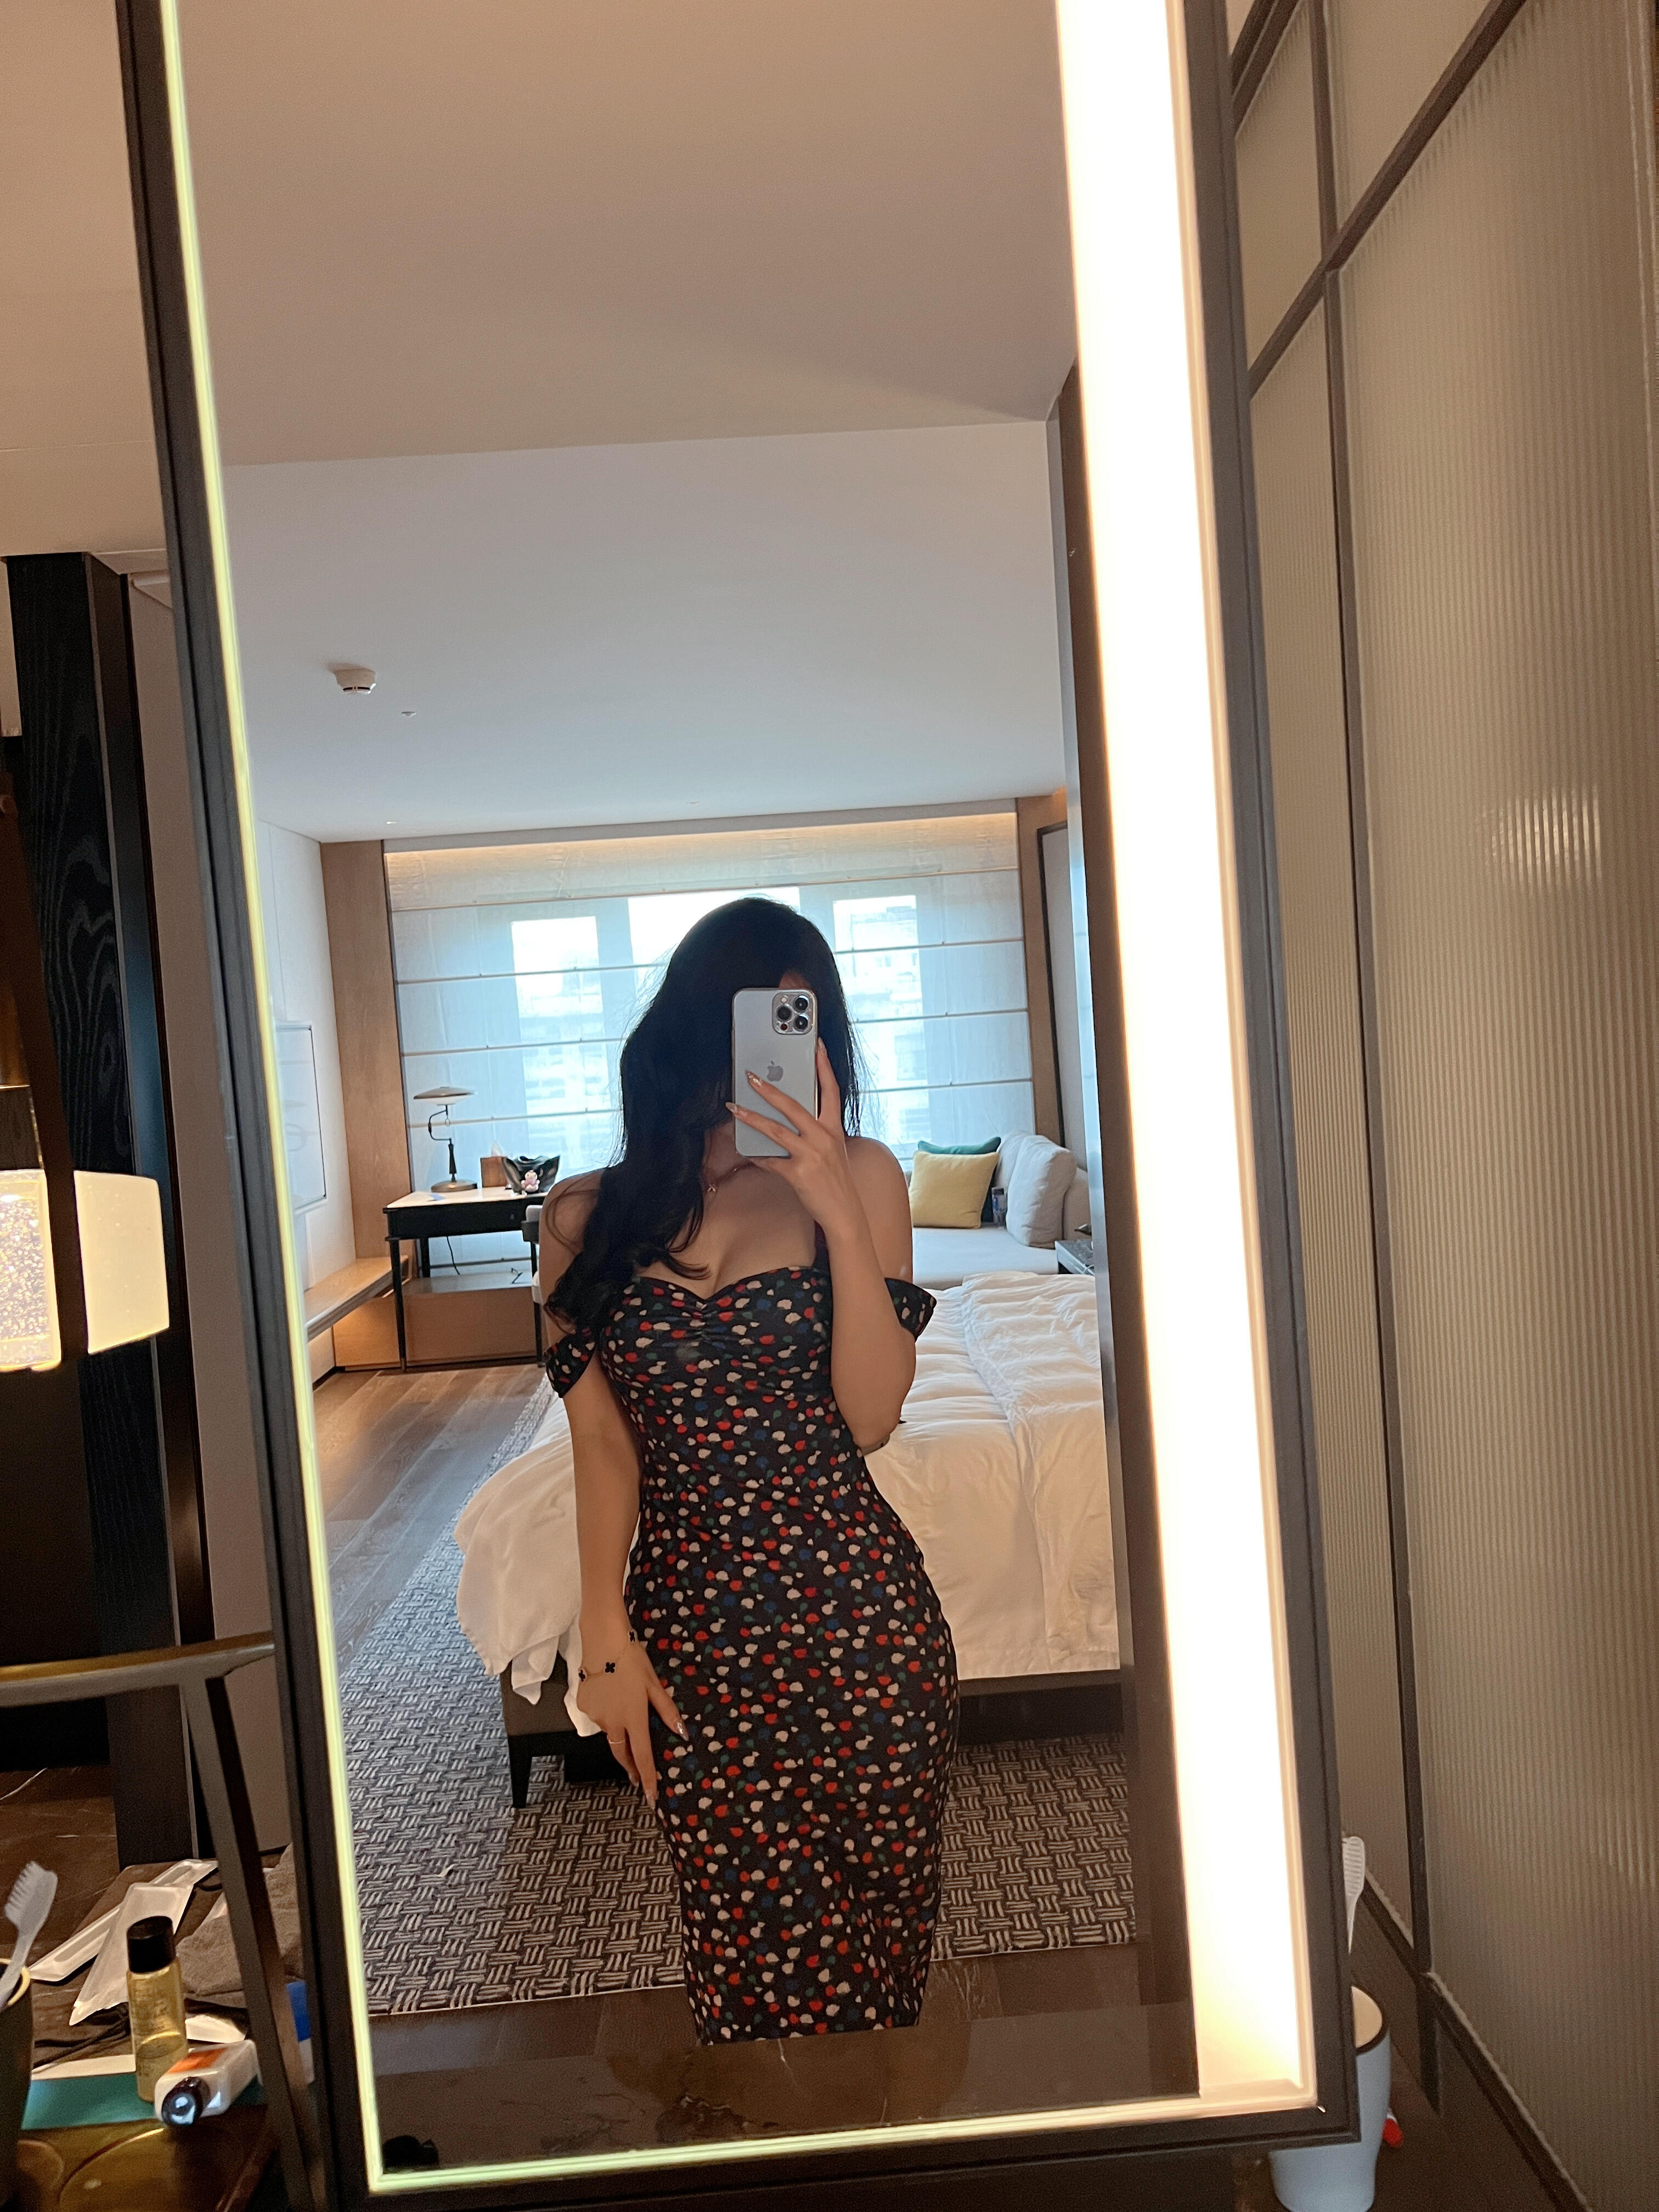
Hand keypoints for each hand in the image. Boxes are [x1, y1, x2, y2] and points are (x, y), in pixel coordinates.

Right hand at [574, 1634, 682, 1804]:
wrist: (602, 1641)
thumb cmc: (632, 1660)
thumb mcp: (654, 1684)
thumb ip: (666, 1711)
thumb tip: (682, 1733)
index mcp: (634, 1718)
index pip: (642, 1757)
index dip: (648, 1778)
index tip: (651, 1798)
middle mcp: (613, 1723)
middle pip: (621, 1753)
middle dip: (630, 1767)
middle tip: (636, 1776)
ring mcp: (595, 1716)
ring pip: (609, 1731)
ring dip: (618, 1730)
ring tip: (623, 1707)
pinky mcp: (583, 1706)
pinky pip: (597, 1715)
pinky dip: (605, 1712)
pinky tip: (609, 1694)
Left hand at [730, 1043, 862, 1233]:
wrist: (844, 1212)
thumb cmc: (836, 1180)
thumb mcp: (832, 1150)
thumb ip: (816, 1132)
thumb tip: (790, 1120)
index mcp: (834, 1128)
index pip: (831, 1090)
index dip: (824, 1066)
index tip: (816, 1046)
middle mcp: (824, 1138)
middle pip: (793, 1106)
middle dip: (769, 1089)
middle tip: (751, 1077)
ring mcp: (811, 1155)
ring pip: (775, 1130)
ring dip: (751, 1117)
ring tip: (734, 1107)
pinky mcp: (798, 1173)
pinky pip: (771, 1160)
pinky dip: (757, 1156)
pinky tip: (747, 1152)